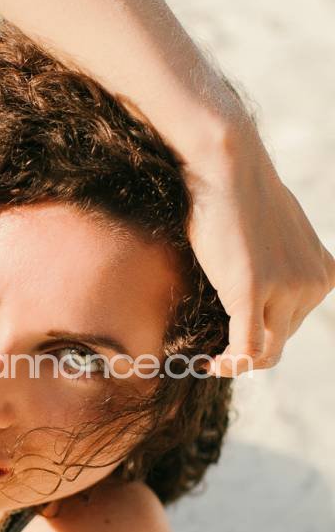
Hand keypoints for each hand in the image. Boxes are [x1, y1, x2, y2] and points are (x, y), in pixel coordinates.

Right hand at [185, 119, 334, 375]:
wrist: (226, 166)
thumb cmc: (239, 193)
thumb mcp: (276, 234)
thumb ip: (277, 264)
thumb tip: (255, 282)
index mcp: (325, 272)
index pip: (296, 322)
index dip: (265, 335)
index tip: (234, 338)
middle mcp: (315, 284)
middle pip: (281, 339)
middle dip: (250, 346)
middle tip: (214, 347)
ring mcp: (287, 290)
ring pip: (265, 351)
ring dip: (238, 362)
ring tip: (210, 360)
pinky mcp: (253, 292)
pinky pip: (246, 349)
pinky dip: (229, 365)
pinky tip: (208, 364)